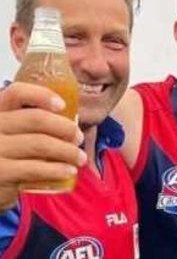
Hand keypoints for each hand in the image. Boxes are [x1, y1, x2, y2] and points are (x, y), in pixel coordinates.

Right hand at [0, 82, 85, 210]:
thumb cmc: (8, 157)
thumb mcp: (14, 133)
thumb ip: (32, 124)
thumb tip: (71, 123)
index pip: (17, 93)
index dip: (42, 96)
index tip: (62, 106)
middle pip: (36, 118)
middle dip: (65, 128)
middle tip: (79, 138)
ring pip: (40, 143)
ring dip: (68, 151)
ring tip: (80, 158)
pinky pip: (34, 168)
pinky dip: (57, 169)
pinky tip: (70, 171)